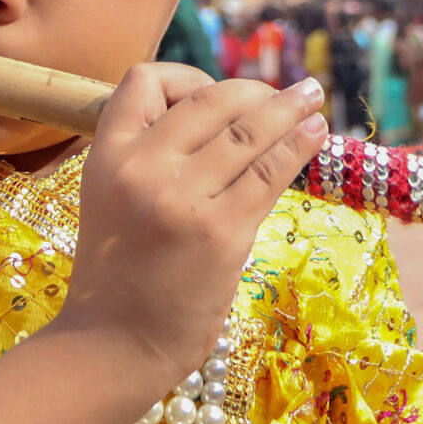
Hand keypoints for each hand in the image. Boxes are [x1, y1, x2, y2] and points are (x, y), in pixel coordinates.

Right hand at [58, 65, 328, 388]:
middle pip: (211, 100)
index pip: (145, 80)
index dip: (187, 77)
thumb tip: (221, 114)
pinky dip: (299, 146)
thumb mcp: (112, 198)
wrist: (113, 347)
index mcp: (107, 155)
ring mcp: (183, 199)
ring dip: (289, 109)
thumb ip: (149, 156)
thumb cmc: (120, 276)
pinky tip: (315, 135)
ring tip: (313, 99)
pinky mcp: (221, 232)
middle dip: (256, 91)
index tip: (214, 95)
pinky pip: (269, 172)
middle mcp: (142, 168)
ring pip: (248, 130)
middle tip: (286, 94)